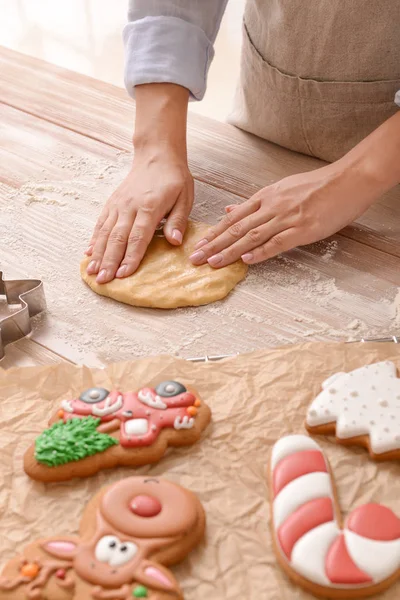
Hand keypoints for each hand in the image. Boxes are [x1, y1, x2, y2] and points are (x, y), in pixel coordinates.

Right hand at [85, 82, 190, 282]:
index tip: (124, 274)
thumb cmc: (173, 178)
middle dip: (110, 261)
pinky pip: (101, 223)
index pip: (138, 237)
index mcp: (150, 207)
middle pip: (117, 238)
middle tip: (104, 280)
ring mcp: (118, 204)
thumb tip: (174, 241)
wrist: (157, 155)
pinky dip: (94, 239)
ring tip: (93, 272)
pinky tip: (89, 253)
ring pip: (105, 232)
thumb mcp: (184, 198)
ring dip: (99, 254)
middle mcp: (130, 206)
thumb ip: (177, 220)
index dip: (130, 257)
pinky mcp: (112, 203)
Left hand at [189, 161, 383, 267]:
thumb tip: (229, 210)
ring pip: (252, 236)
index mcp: (265, 197)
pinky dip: (261, 252)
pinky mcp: (303, 229)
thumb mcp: (281, 189)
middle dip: (213, 245)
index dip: (214, 233)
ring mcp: (287, 218)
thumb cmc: (316, 186)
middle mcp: (271, 207)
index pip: (233, 218)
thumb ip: (255, 203)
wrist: (347, 180)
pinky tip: (247, 260)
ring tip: (213, 263)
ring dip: (230, 251)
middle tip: (195, 259)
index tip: (198, 245)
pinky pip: (278, 242)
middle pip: (236, 229)